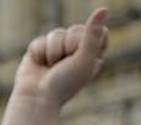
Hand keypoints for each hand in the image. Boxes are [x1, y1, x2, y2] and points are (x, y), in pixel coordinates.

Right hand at [0, 8, 108, 124]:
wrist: (36, 99)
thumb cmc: (64, 83)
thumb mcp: (84, 58)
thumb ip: (93, 33)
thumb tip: (103, 8)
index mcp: (93, 52)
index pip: (97, 30)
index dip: (87, 42)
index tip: (82, 59)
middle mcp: (76, 49)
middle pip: (76, 30)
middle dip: (68, 47)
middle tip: (64, 65)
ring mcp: (57, 48)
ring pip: (56, 33)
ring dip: (53, 52)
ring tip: (50, 68)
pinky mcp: (39, 50)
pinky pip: (40, 40)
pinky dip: (39, 54)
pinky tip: (39, 66)